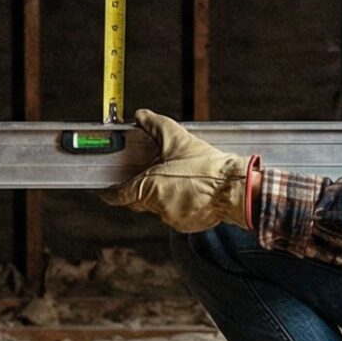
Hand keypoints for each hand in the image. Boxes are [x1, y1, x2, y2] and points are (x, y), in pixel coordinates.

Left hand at [100, 110, 250, 232]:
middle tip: (152, 173)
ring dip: (163, 195)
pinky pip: (176, 214)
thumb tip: (141, 115)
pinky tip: (192, 190)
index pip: (119, 195)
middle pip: (140, 200)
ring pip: (159, 207)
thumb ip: (154, 125)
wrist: (235, 188)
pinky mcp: (188, 225)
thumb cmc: (207, 166)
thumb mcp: (178, 139)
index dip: (110, 192)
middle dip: (142, 188)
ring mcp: (173, 219)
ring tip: (180, 177)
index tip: (106, 190)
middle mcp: (157, 207)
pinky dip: (179, 203)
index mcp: (148, 188)